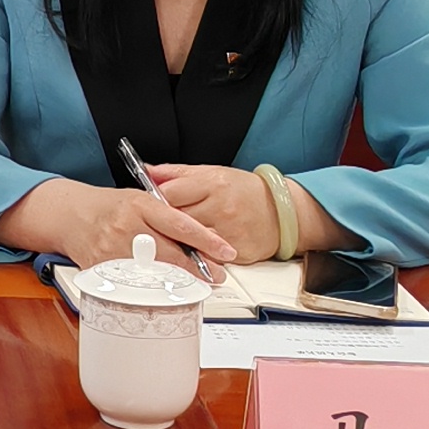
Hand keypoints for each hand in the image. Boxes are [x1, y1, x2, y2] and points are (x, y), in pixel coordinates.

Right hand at [0, 176, 231, 271]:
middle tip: (215, 276)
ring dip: (178, 284)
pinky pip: (132, 286)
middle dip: (197, 269)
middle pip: (170, 254)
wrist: (70, 214)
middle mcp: (127, 226)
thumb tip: (201, 239)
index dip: (207, 241)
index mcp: (140, 204)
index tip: (227, 253)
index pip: (181, 224)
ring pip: (154, 274)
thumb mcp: (139, 199)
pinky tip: (164, 295)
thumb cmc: (109, 206)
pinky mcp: (102, 270)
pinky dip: (151, 293)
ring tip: (194, 287)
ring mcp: (113, 250)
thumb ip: (166, 216)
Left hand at [142, 164, 287, 264]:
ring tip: (168, 241)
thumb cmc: (245, 191)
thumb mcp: (212, 173)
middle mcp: (221, 208)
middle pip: (177, 220)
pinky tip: (190, 252)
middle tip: (153, 226)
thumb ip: (177, 173)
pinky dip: (196, 255)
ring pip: (189, 242)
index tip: (149, 205)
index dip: (156, 200)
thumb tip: (147, 170)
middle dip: (163, 224)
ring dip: (177, 242)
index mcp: (213, 184)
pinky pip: (206, 257)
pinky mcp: (236, 252)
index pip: (170, 194)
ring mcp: (228, 232)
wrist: (281, 212)